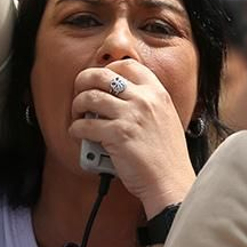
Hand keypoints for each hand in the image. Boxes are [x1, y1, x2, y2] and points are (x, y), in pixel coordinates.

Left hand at [68, 59, 196, 215]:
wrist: (171, 181)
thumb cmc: (167, 156)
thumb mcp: (165, 118)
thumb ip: (147, 103)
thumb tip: (118, 96)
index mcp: (157, 92)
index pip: (126, 65)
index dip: (107, 69)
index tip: (99, 81)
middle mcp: (144, 99)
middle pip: (102, 75)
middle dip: (83, 81)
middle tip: (79, 93)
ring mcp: (131, 116)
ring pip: (89, 97)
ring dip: (77, 106)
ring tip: (77, 116)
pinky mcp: (117, 135)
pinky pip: (85, 125)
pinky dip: (76, 129)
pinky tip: (77, 134)